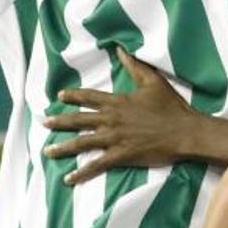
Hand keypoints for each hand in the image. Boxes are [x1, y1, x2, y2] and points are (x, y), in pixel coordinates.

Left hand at [42, 47, 198, 184]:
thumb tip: (120, 49)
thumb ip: (134, 65)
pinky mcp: (122, 155)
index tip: (59, 96)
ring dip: (63, 147)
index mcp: (117, 102)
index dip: (73, 96)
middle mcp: (111, 119)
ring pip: (83, 143)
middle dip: (59, 121)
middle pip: (79, 120)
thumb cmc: (171, 106)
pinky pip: (97, 164)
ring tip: (48, 151)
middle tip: (43, 122)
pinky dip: (82, 172)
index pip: (89, 97)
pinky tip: (69, 179)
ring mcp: (115, 138)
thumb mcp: (152, 81)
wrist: (184, 131)